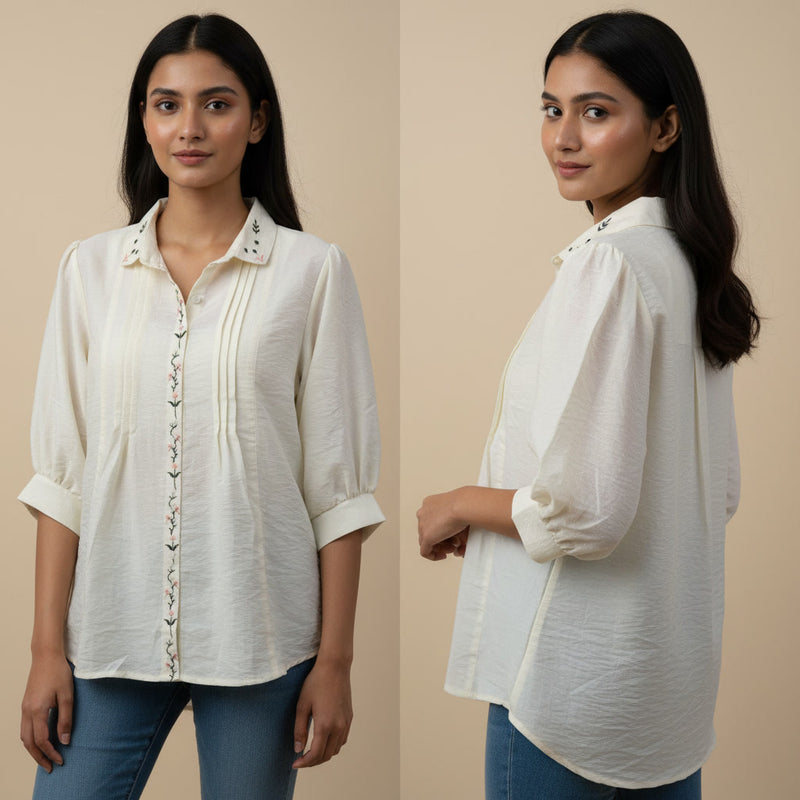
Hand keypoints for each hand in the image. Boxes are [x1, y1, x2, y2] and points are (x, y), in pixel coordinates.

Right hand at [20, 652, 73, 771]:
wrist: (46, 656)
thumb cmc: (59, 673)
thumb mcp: (67, 696)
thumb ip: (66, 719)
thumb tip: (65, 741)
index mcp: (37, 711)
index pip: (42, 740)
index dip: (51, 752)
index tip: (61, 760)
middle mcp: (26, 712)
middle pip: (29, 743)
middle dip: (39, 757)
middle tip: (50, 767)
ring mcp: (24, 708)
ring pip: (24, 737)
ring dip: (33, 749)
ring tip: (45, 757)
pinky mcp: (26, 704)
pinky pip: (24, 728)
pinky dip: (31, 739)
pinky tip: (40, 740)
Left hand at [292, 659, 352, 767]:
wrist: (335, 667)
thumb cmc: (315, 683)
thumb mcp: (302, 705)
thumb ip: (299, 729)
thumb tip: (298, 749)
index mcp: (325, 725)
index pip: (315, 755)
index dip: (304, 763)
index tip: (295, 764)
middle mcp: (338, 727)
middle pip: (326, 755)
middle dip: (312, 762)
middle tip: (300, 760)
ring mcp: (346, 723)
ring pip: (335, 749)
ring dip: (323, 755)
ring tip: (310, 752)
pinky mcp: (349, 718)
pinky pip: (342, 740)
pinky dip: (332, 746)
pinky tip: (323, 740)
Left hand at [417, 489, 469, 559]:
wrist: (464, 505)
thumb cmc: (466, 505)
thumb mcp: (459, 513)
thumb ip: (454, 524)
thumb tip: (457, 538)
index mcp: (430, 503)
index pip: (431, 520)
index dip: (442, 530)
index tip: (452, 534)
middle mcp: (424, 512)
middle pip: (429, 530)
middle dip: (442, 539)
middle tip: (454, 543)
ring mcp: (423, 525)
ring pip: (426, 541)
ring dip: (440, 547)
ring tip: (452, 547)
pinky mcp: (426, 536)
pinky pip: (425, 552)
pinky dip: (434, 556)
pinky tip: (444, 555)